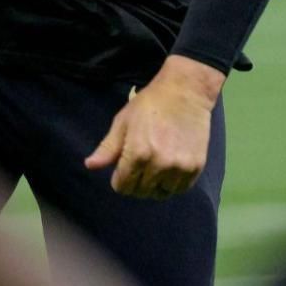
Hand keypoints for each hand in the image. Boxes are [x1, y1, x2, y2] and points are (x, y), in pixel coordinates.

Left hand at [83, 55, 224, 198]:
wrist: (186, 92)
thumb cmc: (149, 104)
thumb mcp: (123, 122)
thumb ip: (107, 148)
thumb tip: (89, 166)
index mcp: (137, 153)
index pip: (123, 186)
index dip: (119, 180)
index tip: (123, 170)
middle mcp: (159, 164)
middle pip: (141, 192)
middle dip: (136, 183)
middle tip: (139, 167)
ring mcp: (179, 167)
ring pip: (161, 193)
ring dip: (155, 185)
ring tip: (155, 168)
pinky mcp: (195, 167)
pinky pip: (180, 189)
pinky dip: (172, 184)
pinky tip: (169, 169)